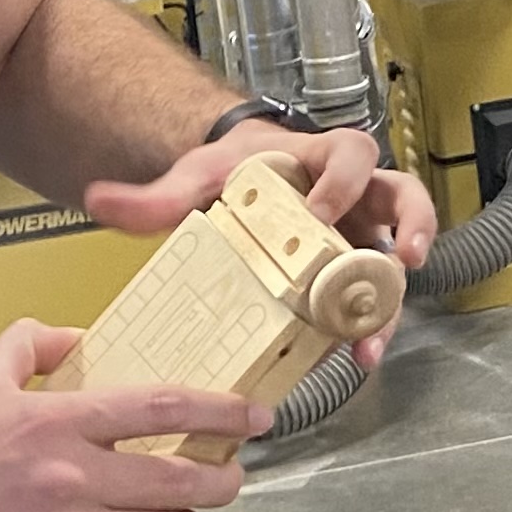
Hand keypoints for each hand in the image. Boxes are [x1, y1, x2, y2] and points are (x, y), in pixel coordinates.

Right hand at [0, 323, 265, 511]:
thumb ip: (27, 345)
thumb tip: (75, 335)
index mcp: (57, 423)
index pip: (159, 407)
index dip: (218, 409)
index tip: (253, 413)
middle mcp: (77, 479)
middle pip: (181, 476)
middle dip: (221, 473)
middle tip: (231, 467)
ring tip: (196, 508)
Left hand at [86, 125, 437, 373]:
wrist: (245, 188)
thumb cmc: (235, 176)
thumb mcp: (198, 179)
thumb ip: (155, 195)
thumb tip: (99, 201)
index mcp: (320, 159)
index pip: (350, 155)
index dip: (344, 181)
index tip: (322, 212)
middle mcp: (354, 195)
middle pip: (403, 197)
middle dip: (412, 227)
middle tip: (405, 259)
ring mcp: (361, 235)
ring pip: (395, 259)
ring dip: (391, 300)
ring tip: (373, 340)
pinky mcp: (354, 273)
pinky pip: (372, 297)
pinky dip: (366, 327)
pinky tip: (351, 356)